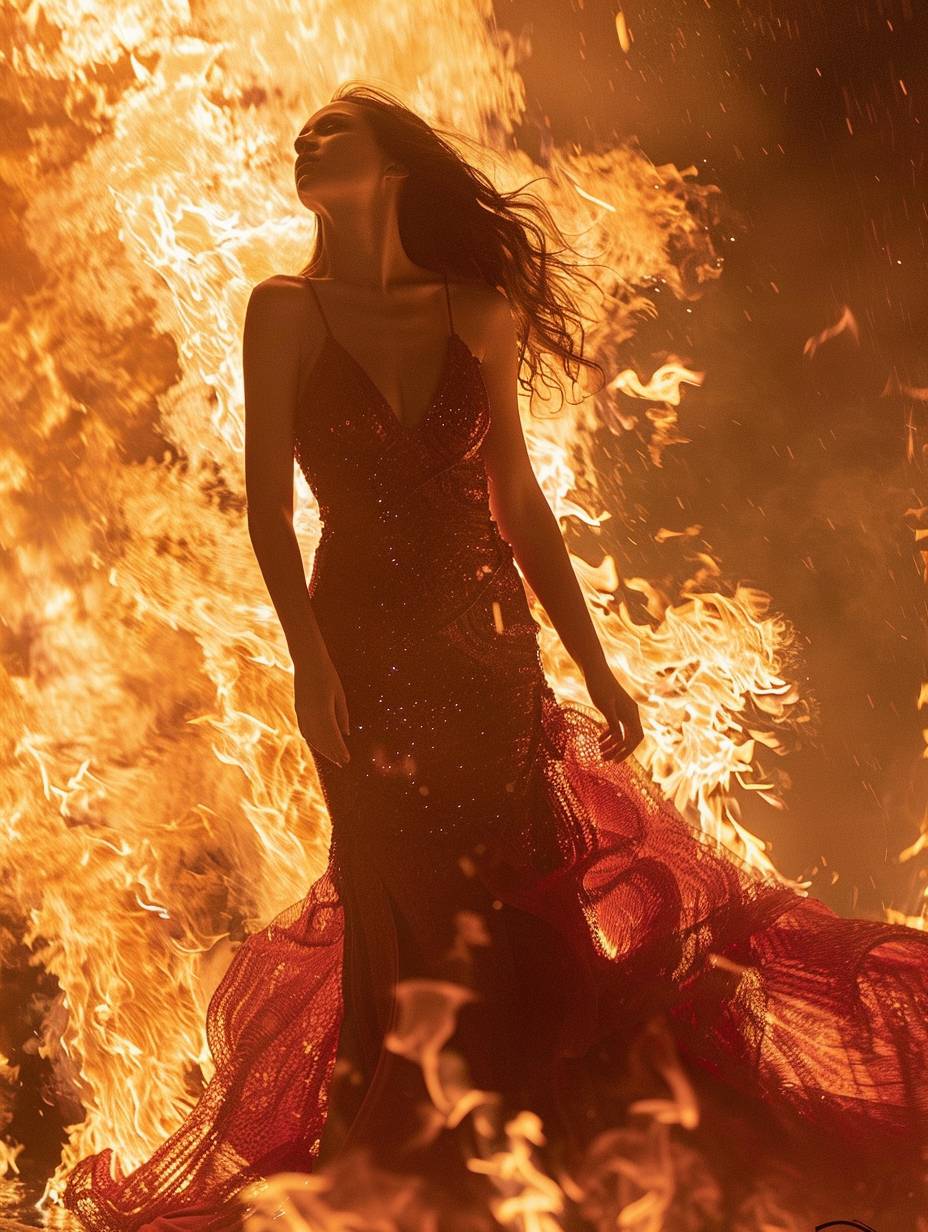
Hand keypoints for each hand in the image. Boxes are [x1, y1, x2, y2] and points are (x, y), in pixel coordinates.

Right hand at [293, 653, 350, 767]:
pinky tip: (318, 745)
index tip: (347, 759)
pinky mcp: (298, 709)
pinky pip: (304, 729)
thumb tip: (346, 734)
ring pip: (311, 737)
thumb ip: (342, 715)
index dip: (339, 749)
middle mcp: (310, 714)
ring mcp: (302, 712)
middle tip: (342, 763)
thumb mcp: (339, 694)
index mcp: (323, 710)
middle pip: (321, 740)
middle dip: (332, 753)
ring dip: (322, 748)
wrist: (307, 660)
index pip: (332, 736)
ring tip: (332, 757)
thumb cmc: (327, 674)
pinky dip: (312, 739)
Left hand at [583, 660, 643, 761]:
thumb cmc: (599, 686)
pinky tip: (598, 741)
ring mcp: (624, 710)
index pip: (635, 738)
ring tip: (599, 753)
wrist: (594, 669)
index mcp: (631, 712)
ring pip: (622, 733)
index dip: (627, 751)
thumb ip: (613, 724)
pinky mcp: (616, 708)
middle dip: (619, 750)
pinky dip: (608, 735)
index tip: (615, 761)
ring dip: (612, 744)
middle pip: (630, 738)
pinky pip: (616, 726)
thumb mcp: (605, 706)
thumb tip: (621, 741)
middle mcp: (631, 712)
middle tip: (605, 760)